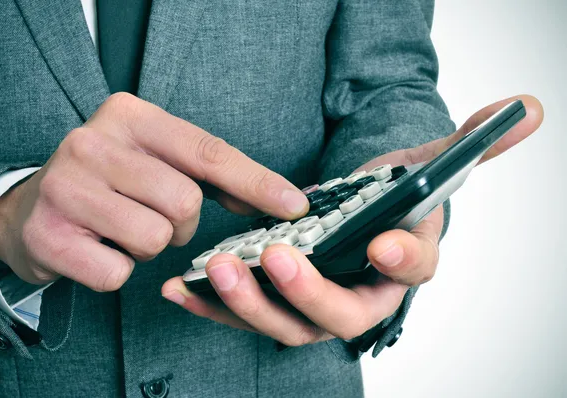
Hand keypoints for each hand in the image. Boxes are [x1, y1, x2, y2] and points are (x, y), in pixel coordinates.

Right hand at [0, 93, 308, 290]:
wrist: (29, 211)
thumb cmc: (110, 184)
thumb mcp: (154, 159)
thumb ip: (209, 173)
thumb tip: (276, 198)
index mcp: (129, 116)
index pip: (207, 152)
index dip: (255, 182)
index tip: (294, 205)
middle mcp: (92, 142)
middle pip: (184, 202)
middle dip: (181, 223)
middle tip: (153, 216)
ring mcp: (65, 187)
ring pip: (155, 238)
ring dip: (150, 246)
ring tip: (122, 230)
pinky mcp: (47, 235)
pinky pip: (119, 272)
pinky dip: (118, 270)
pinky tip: (97, 249)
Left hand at [162, 95, 543, 345]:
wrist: (352, 215)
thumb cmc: (387, 197)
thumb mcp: (425, 165)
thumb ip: (467, 144)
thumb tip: (523, 109)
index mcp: (401, 265)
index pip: (410, 272)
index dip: (400, 262)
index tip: (381, 245)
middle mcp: (358, 295)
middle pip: (338, 315)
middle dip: (308, 292)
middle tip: (275, 258)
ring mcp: (311, 305)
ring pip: (285, 323)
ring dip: (250, 303)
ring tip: (217, 269)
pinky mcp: (272, 301)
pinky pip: (244, 312)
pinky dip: (212, 304)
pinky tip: (182, 287)